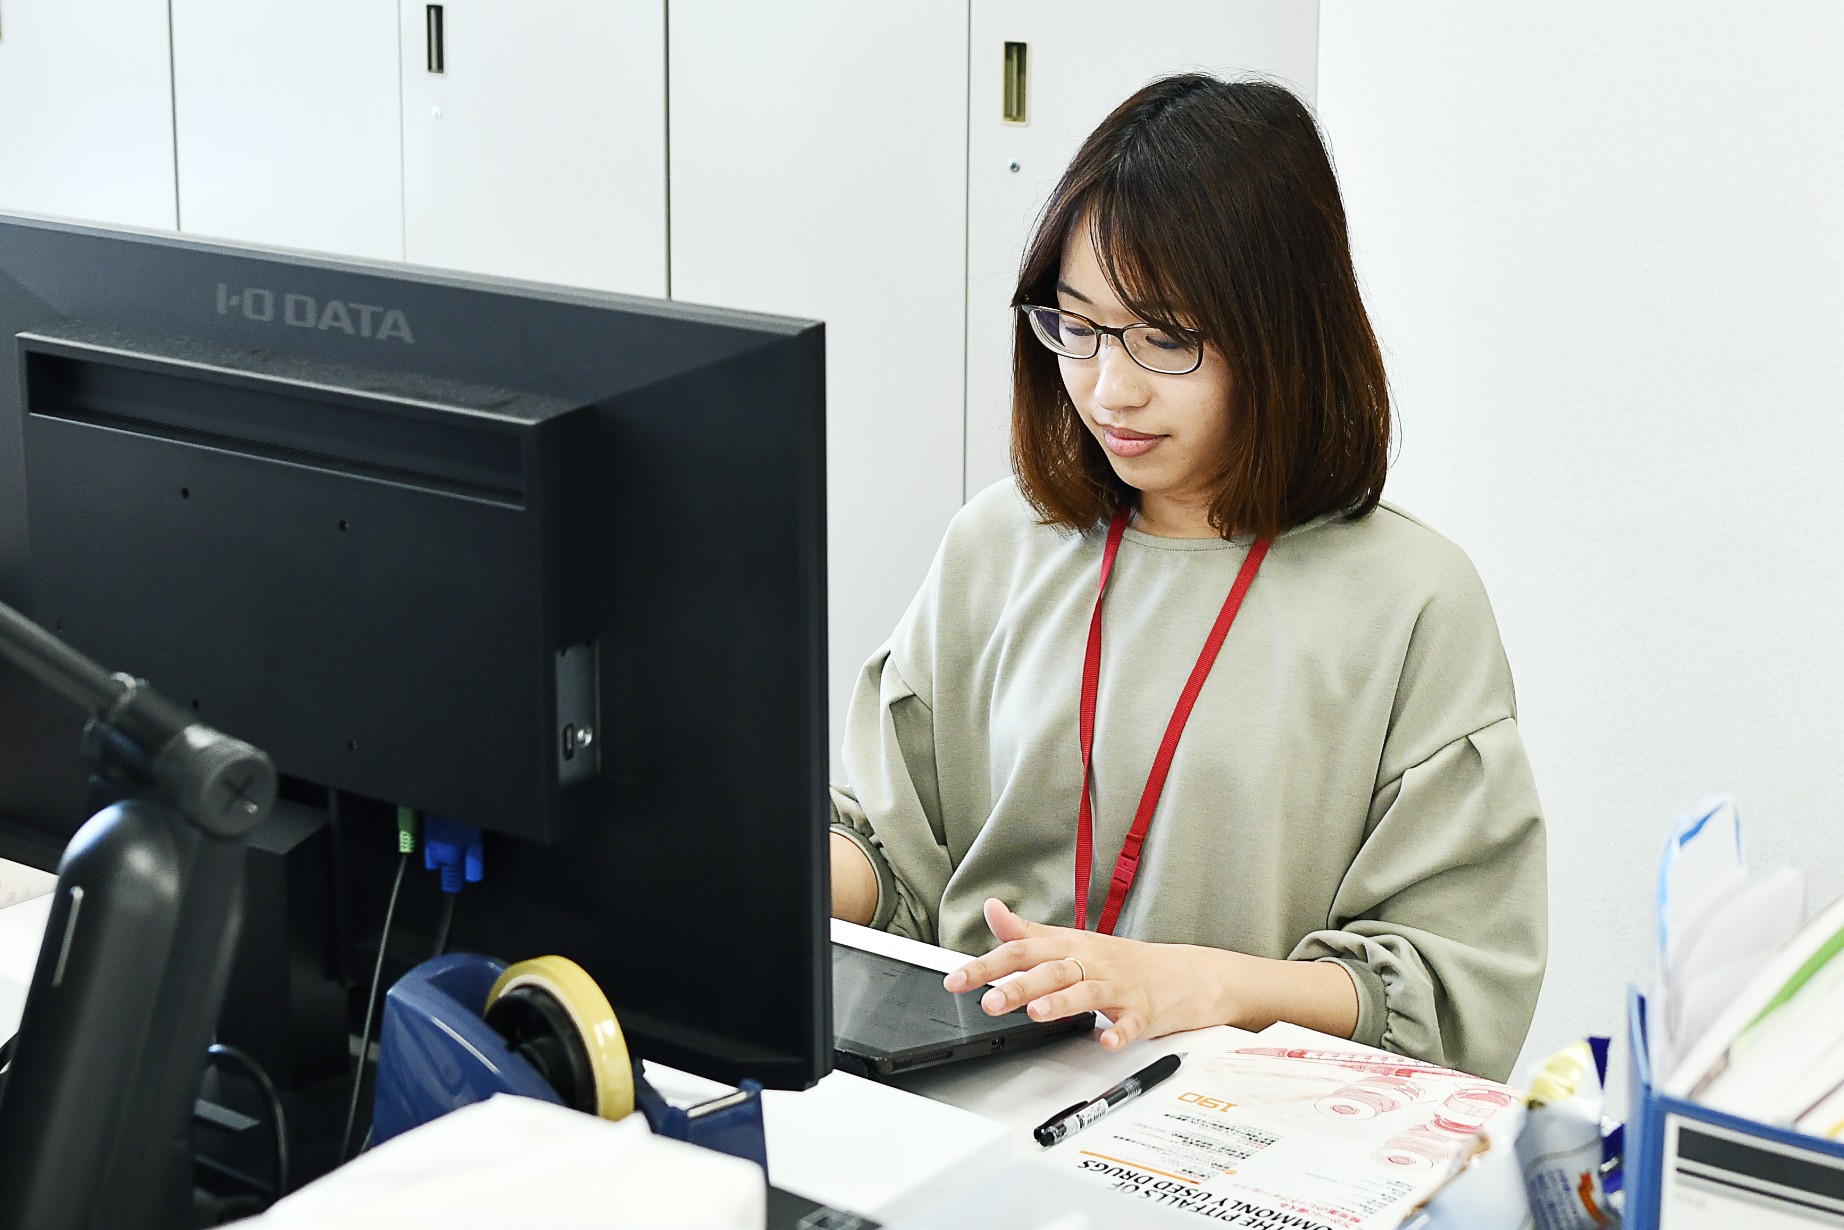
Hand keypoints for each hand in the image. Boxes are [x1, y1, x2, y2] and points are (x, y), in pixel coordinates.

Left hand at [941, 898, 1244, 1050]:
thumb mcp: (1070, 942)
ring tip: (1037, 1014)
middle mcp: (1091, 961)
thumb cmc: (1119, 960)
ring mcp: (1118, 986)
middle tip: (989, 1003)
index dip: (986, 966)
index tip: (955, 982)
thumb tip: (991, 909)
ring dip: (1061, 1002)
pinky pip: (1131, 1022)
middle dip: (1018, 986)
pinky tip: (1107, 1041)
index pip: (1021, 951)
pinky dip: (1119, 1032)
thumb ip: (1026, 931)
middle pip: (1051, 970)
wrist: (1182, 974)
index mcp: (1069, 945)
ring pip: (1086, 992)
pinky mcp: (1143, 1011)